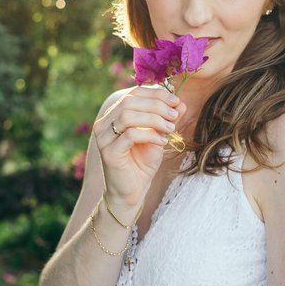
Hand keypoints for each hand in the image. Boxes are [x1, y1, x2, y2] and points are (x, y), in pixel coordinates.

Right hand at [96, 86, 184, 215]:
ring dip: (154, 119)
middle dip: (156, 105)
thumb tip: (180, 103)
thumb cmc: (142, 163)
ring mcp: (103, 138)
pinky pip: (130, 136)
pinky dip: (149, 135)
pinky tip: (162, 142)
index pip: (133, 93)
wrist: (131, 192)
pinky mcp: (108, 153)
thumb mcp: (158, 137)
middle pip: (130, 101)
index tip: (176, 100)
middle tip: (175, 115)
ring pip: (128, 116)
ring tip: (170, 129)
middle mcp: (104, 123)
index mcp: (114, 115)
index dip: (155, 93)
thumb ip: (166, 120)